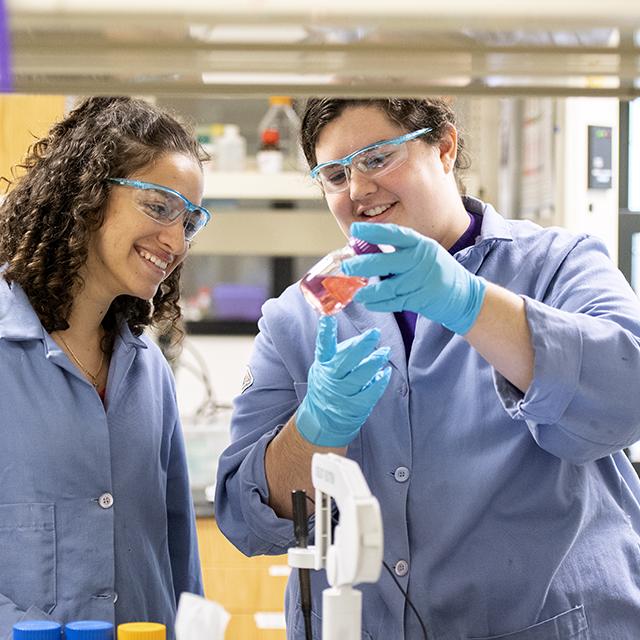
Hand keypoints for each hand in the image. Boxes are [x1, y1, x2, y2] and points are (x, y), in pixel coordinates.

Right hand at [296, 315, 391, 446]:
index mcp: (323, 364)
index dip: (325, 331)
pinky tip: (386, 373)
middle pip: (347, 358)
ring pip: (360, 375)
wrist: (322, 418)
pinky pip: (370, 391)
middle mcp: (330, 377)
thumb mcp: (325, 367)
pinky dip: (379, 381)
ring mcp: (342, 392)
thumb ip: (338, 354)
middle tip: (375, 333)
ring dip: (375, 361)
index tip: (327, 316)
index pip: (323, 345)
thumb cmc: (327, 385)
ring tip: (385, 351)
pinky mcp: (353, 405)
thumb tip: (360, 340)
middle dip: (362, 344)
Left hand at [342, 222, 485, 334]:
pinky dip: (379, 304)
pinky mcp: (421, 299)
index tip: (354, 231)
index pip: (394, 234)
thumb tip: (364, 251)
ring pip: (388, 287)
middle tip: (347, 267)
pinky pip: (394, 302)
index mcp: (421, 244)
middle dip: (362, 265)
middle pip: (385, 262)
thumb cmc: (436, 271)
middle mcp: (421, 260)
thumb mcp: (423, 253)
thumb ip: (399, 251)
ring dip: (369, 291)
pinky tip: (368, 303)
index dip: (372, 232)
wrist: (464, 294)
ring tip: (356, 293)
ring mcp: (421, 281)